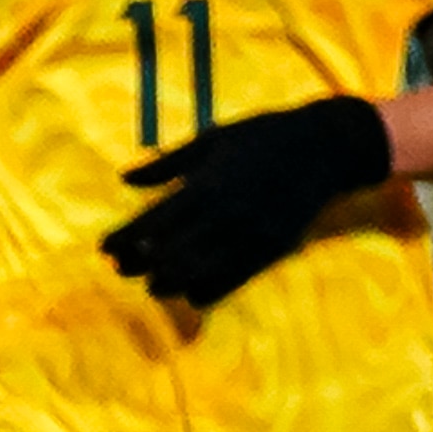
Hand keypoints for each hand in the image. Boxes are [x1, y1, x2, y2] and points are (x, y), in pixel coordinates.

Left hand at [101, 96, 395, 312]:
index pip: (155, 220)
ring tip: (155, 285)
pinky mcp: (275, 245)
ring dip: (172, 281)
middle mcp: (227, 211)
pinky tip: (194, 296)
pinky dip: (210, 289)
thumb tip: (125, 179)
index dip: (126, 238)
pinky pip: (237, 277)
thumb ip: (169, 163)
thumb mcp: (213, 138)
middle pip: (172, 250)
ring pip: (201, 269)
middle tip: (121, 270)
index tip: (104, 249)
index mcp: (208, 182)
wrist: (328, 146)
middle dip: (141, 264)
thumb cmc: (264, 135)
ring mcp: (252, 231)